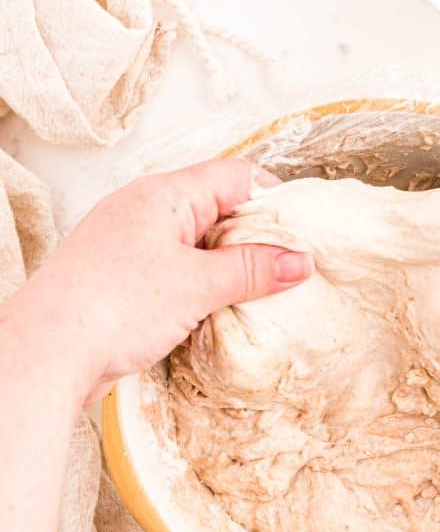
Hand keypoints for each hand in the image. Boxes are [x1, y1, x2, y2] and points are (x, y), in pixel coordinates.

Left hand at [11, 159, 312, 404]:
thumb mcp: (197, 285)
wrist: (44, 355)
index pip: (235, 176)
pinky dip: (203, 289)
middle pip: (219, 210)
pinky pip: (178, 274)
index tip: (303, 233)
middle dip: (256, 239)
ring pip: (199, 246)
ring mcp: (132, 247)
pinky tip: (219, 313)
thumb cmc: (109, 306)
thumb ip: (253, 270)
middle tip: (289, 268)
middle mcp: (146, 212)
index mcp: (163, 194)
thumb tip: (299, 261)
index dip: (275, 200)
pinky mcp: (124, 282)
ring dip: (229, 269)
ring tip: (260, 295)